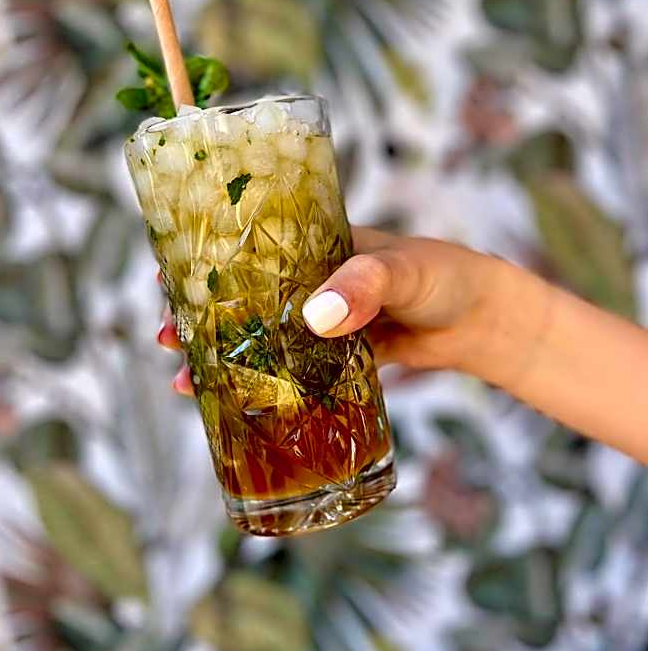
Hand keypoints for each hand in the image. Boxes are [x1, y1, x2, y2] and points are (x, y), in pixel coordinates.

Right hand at [159, 228, 515, 393]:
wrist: (485, 320)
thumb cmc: (444, 276)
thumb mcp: (403, 269)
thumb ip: (364, 285)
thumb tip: (317, 317)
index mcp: (317, 245)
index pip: (247, 247)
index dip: (203, 261)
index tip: (166, 276)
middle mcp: (311, 281)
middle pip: (241, 296)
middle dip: (200, 315)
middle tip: (165, 336)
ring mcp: (322, 321)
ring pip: (260, 337)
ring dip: (222, 355)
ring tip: (184, 380)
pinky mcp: (338, 357)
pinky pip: (290, 371)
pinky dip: (263, 385)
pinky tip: (235, 405)